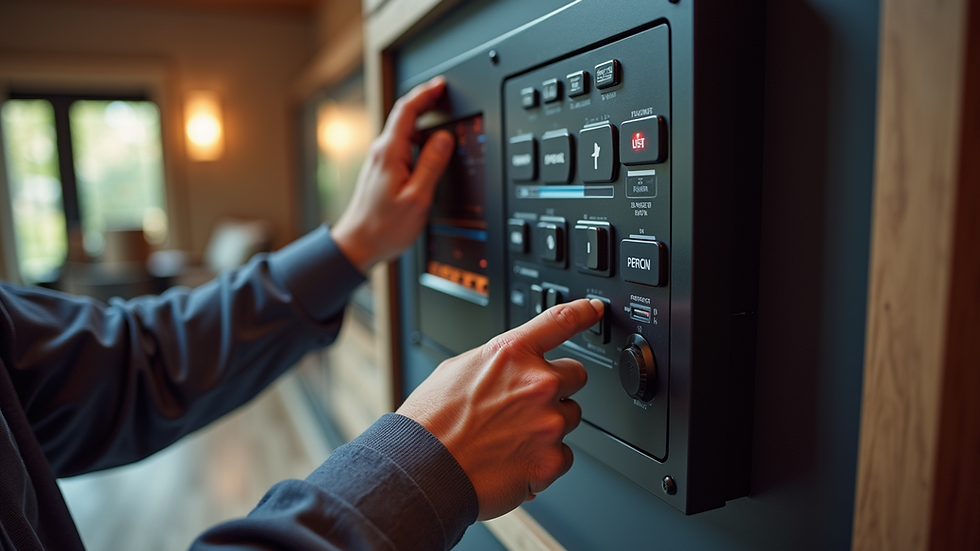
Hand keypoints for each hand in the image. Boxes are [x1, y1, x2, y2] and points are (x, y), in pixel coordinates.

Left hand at [332, 76, 453, 273]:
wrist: (358, 244)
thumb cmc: (383, 227)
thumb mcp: (417, 197)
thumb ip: (432, 165)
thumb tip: (443, 138)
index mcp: (389, 152)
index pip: (407, 110)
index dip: (426, 94)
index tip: (441, 85)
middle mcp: (381, 152)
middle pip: (405, 116)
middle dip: (427, 103)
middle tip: (447, 97)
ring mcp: (380, 161)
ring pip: (405, 132)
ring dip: (424, 124)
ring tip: (445, 125)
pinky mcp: (382, 171)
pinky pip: (403, 146)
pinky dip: (419, 141)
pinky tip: (431, 151)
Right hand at [397, 298, 604, 519]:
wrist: (422, 469)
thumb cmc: (431, 423)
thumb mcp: (456, 370)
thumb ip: (495, 363)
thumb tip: (508, 368)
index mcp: (511, 354)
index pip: (560, 321)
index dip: (583, 311)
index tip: (594, 309)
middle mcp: (537, 384)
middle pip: (575, 376)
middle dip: (556, 387)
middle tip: (525, 404)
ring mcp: (548, 423)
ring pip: (570, 416)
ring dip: (550, 424)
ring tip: (511, 436)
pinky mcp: (550, 460)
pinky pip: (564, 455)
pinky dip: (544, 459)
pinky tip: (514, 459)